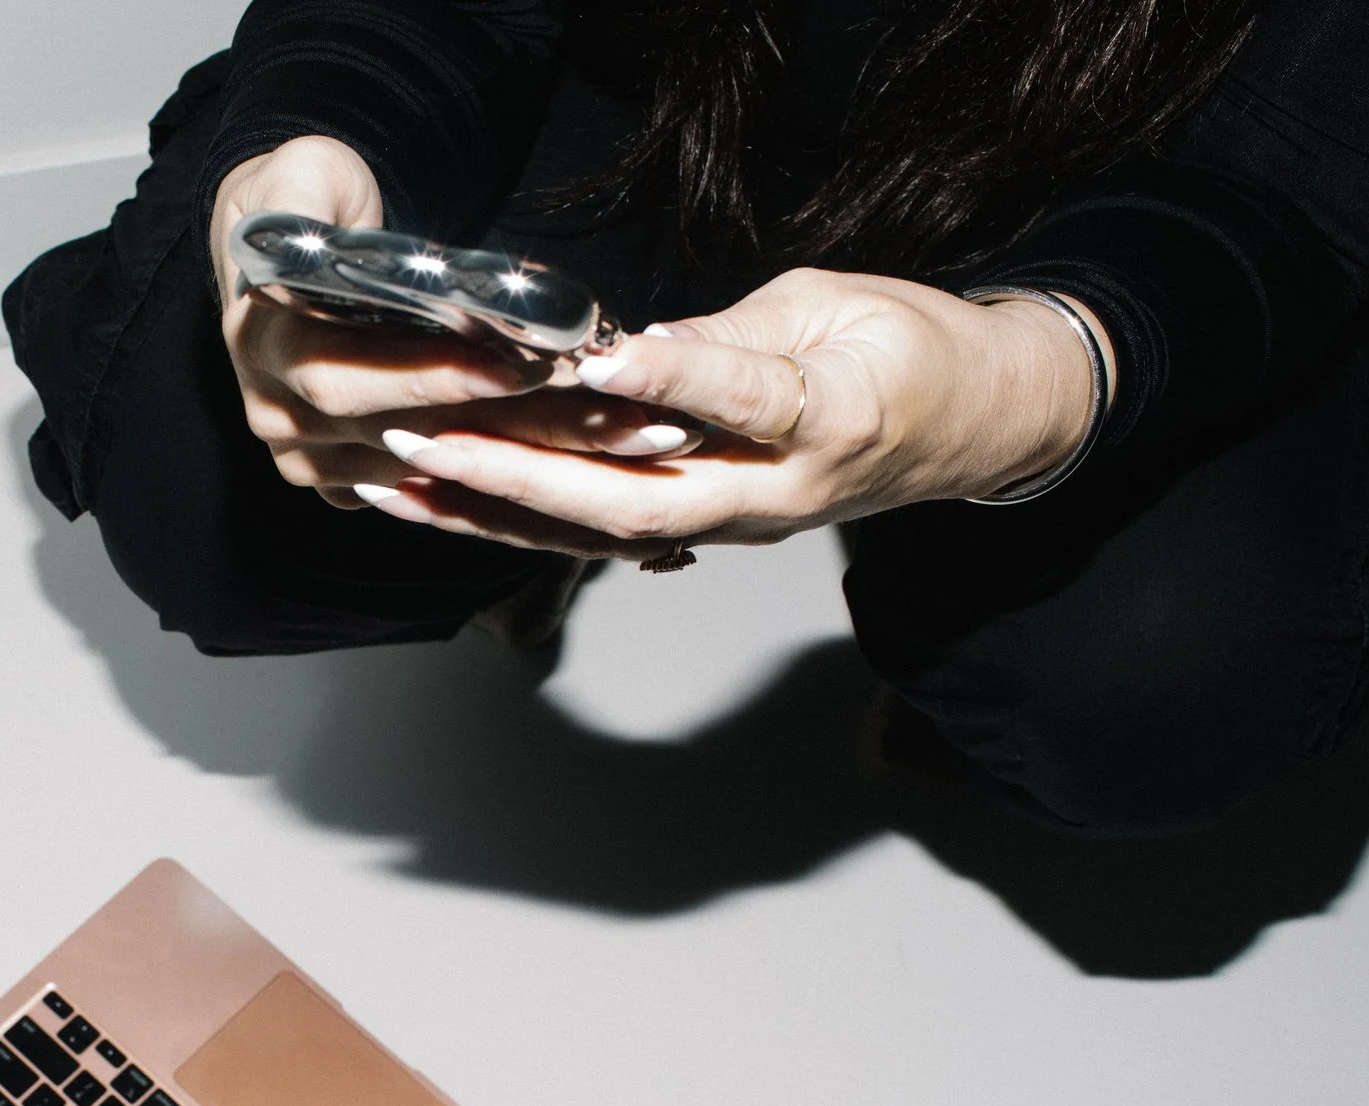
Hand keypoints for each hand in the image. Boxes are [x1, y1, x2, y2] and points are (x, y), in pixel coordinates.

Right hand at [210, 137, 697, 510]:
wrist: (277, 245)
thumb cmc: (305, 200)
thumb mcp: (302, 171)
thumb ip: (312, 191)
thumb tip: (338, 228)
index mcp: (260, 345)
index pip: (347, 380)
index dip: (434, 379)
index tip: (520, 366)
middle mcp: (279, 415)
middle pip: (400, 438)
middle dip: (508, 428)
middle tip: (603, 412)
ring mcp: (309, 457)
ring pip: (428, 472)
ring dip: (528, 459)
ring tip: (623, 435)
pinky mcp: (345, 479)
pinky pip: (429, 493)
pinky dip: (503, 479)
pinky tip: (582, 464)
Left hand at [354, 267, 1114, 559]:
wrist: (971, 429)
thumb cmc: (914, 354)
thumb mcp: (838, 309)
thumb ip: (736, 336)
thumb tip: (636, 348)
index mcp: (828, 423)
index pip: (739, 402)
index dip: (670, 382)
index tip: (598, 360)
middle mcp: (772, 495)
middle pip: (634, 501)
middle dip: (518, 476)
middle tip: (425, 442)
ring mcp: (735, 524)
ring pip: (599, 534)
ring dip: (492, 512)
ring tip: (397, 482)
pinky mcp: (707, 527)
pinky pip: (602, 534)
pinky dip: (520, 520)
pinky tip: (446, 500)